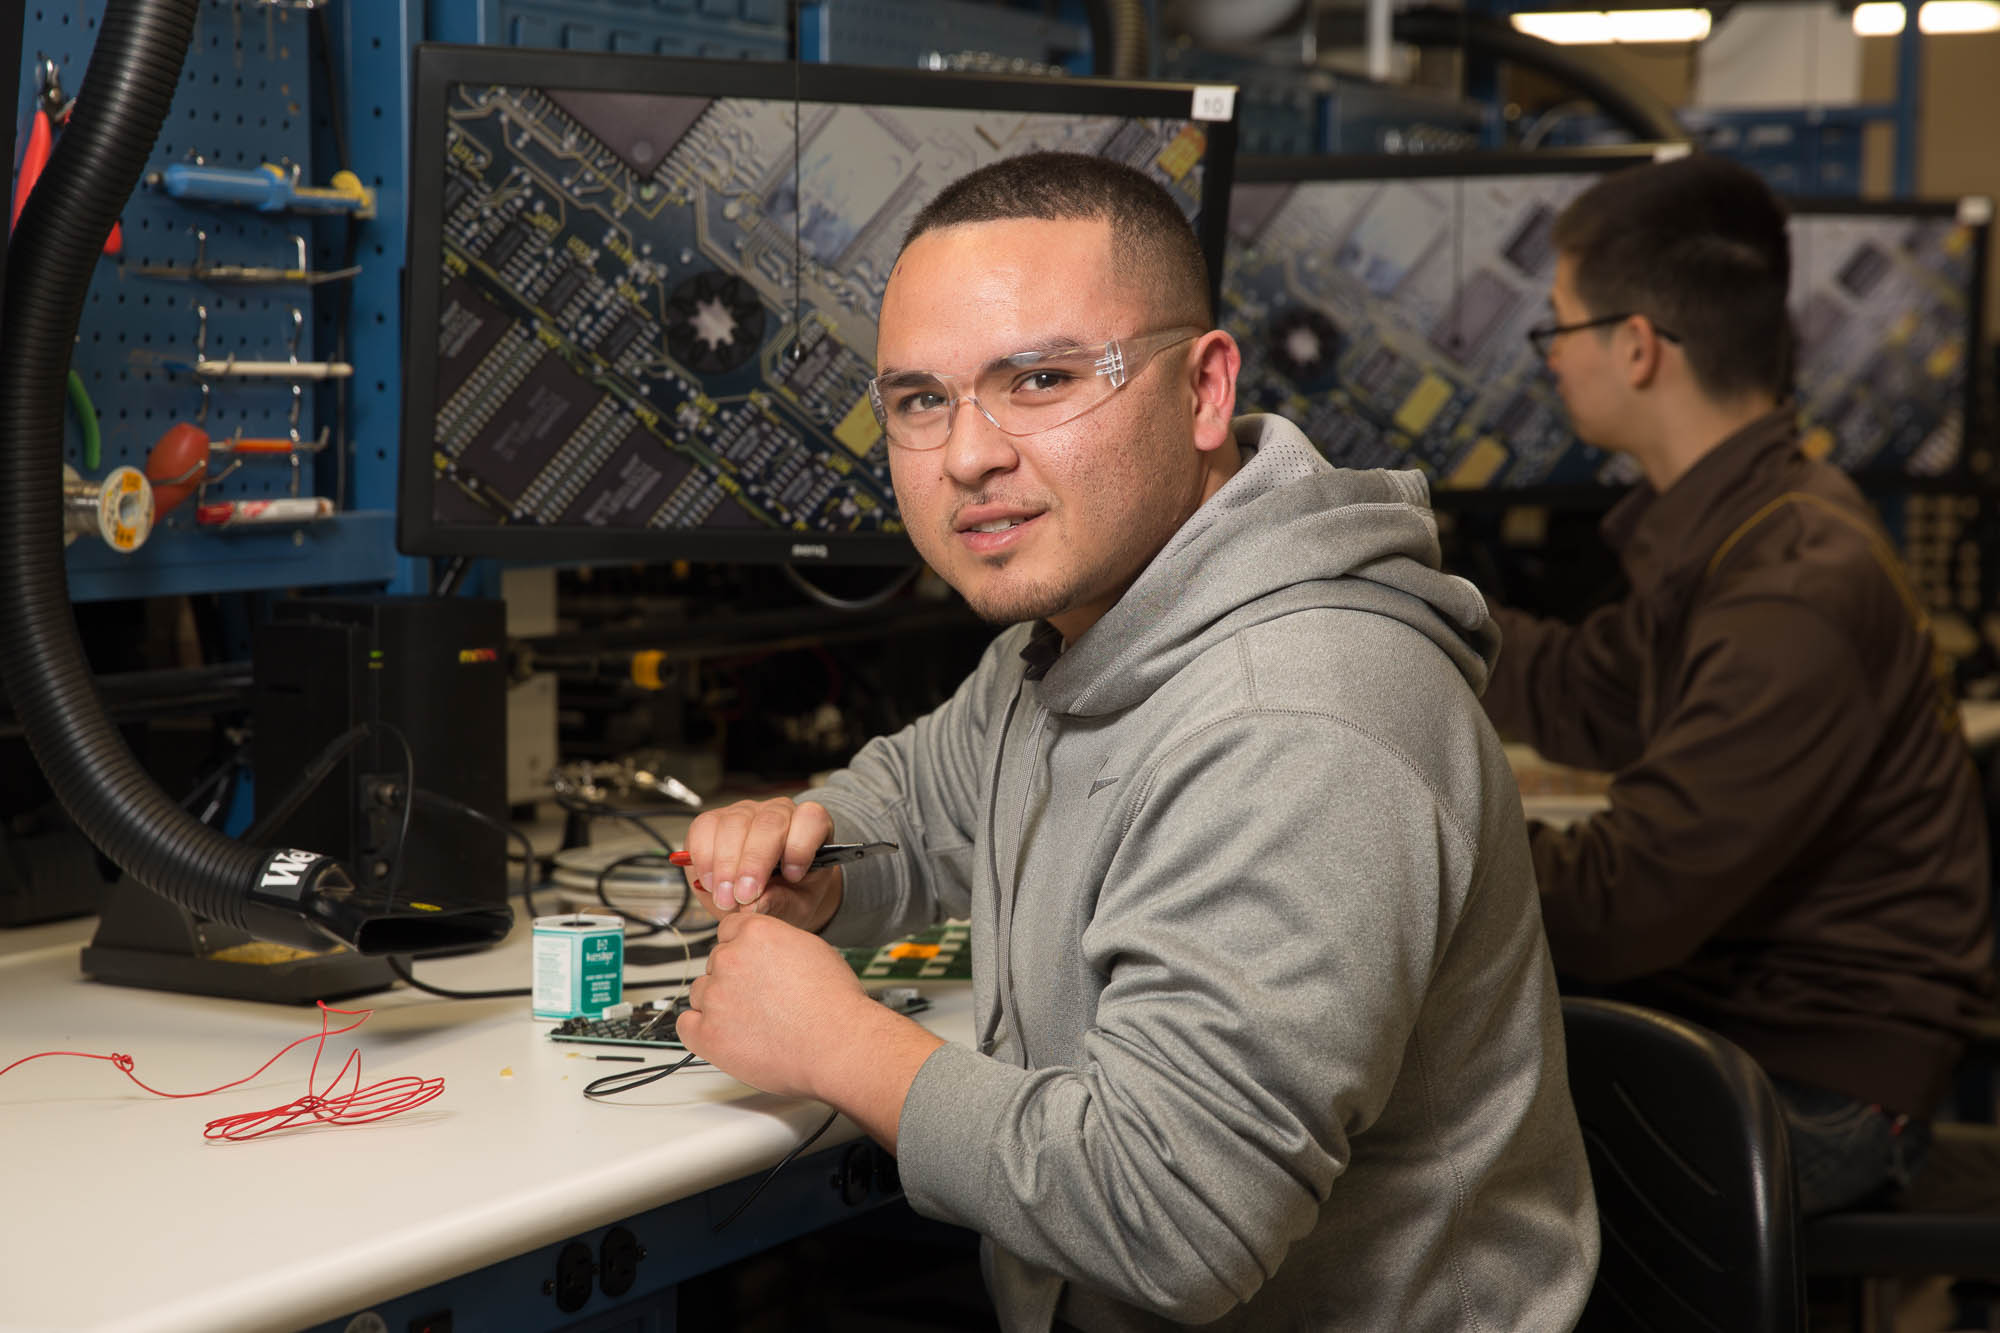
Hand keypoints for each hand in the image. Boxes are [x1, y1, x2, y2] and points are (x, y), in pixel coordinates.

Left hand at [676, 913, 944, 1147]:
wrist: (838, 1044)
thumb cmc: (834, 1003)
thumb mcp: (811, 949)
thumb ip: (777, 942)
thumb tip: (765, 949)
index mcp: (755, 932)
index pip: (728, 931)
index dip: (741, 950)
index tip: (750, 966)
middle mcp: (730, 958)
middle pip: (715, 963)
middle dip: (733, 979)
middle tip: (759, 1000)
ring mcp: (715, 996)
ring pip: (701, 993)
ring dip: (718, 1005)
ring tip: (751, 1022)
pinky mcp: (707, 1033)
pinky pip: (686, 1026)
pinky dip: (701, 1031)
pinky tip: (726, 1035)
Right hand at [683, 798, 841, 928]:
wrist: (771, 893)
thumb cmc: (793, 894)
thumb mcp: (798, 906)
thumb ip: (781, 903)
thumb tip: (754, 904)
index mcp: (810, 827)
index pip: (811, 818)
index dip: (800, 846)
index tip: (792, 877)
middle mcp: (778, 812)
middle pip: (768, 823)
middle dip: (753, 863)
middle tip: (744, 897)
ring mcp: (745, 812)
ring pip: (733, 824)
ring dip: (725, 866)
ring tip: (725, 898)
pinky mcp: (715, 820)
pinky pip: (704, 828)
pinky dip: (704, 859)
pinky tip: (710, 884)